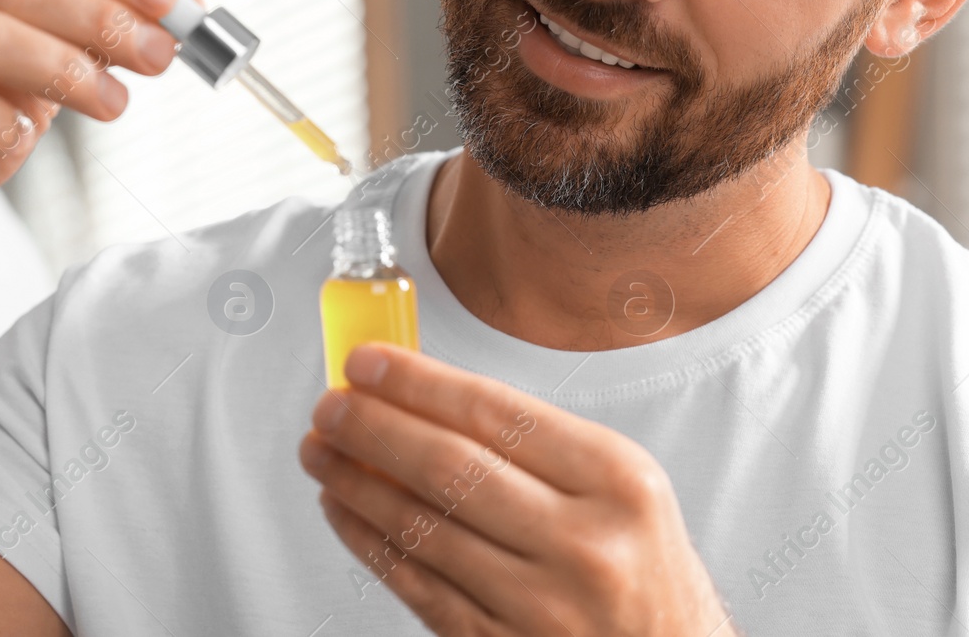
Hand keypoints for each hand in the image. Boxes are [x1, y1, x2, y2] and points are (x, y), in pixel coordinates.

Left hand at [299, 344, 736, 635]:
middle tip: (330, 405)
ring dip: (356, 483)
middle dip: (372, 428)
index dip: (418, 383)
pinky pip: (418, 587)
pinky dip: (370, 543)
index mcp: (618, 480)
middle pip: (449, 467)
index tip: (368, 363)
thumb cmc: (647, 574)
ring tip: (322, 451)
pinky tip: (344, 511)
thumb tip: (426, 399)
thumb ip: (537, 446)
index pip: (496, 413)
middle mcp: (583, 542)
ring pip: (423, 527)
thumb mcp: (624, 491)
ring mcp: (542, 605)